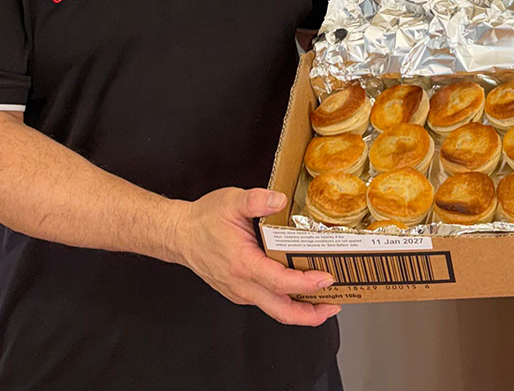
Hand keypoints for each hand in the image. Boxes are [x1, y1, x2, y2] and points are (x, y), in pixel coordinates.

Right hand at [171, 187, 339, 325]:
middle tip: (334, 305)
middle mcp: (242, 285)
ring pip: (274, 309)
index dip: (306, 284)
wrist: (179, 234)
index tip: (327, 279)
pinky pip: (266, 302)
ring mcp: (240, 291)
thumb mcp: (232, 201)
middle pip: (281, 311)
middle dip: (310, 314)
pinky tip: (299, 290)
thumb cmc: (204, 220)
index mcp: (243, 265)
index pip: (280, 282)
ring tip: (324, 300)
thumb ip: (257, 200)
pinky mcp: (239, 291)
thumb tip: (279, 199)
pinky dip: (286, 301)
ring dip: (300, 310)